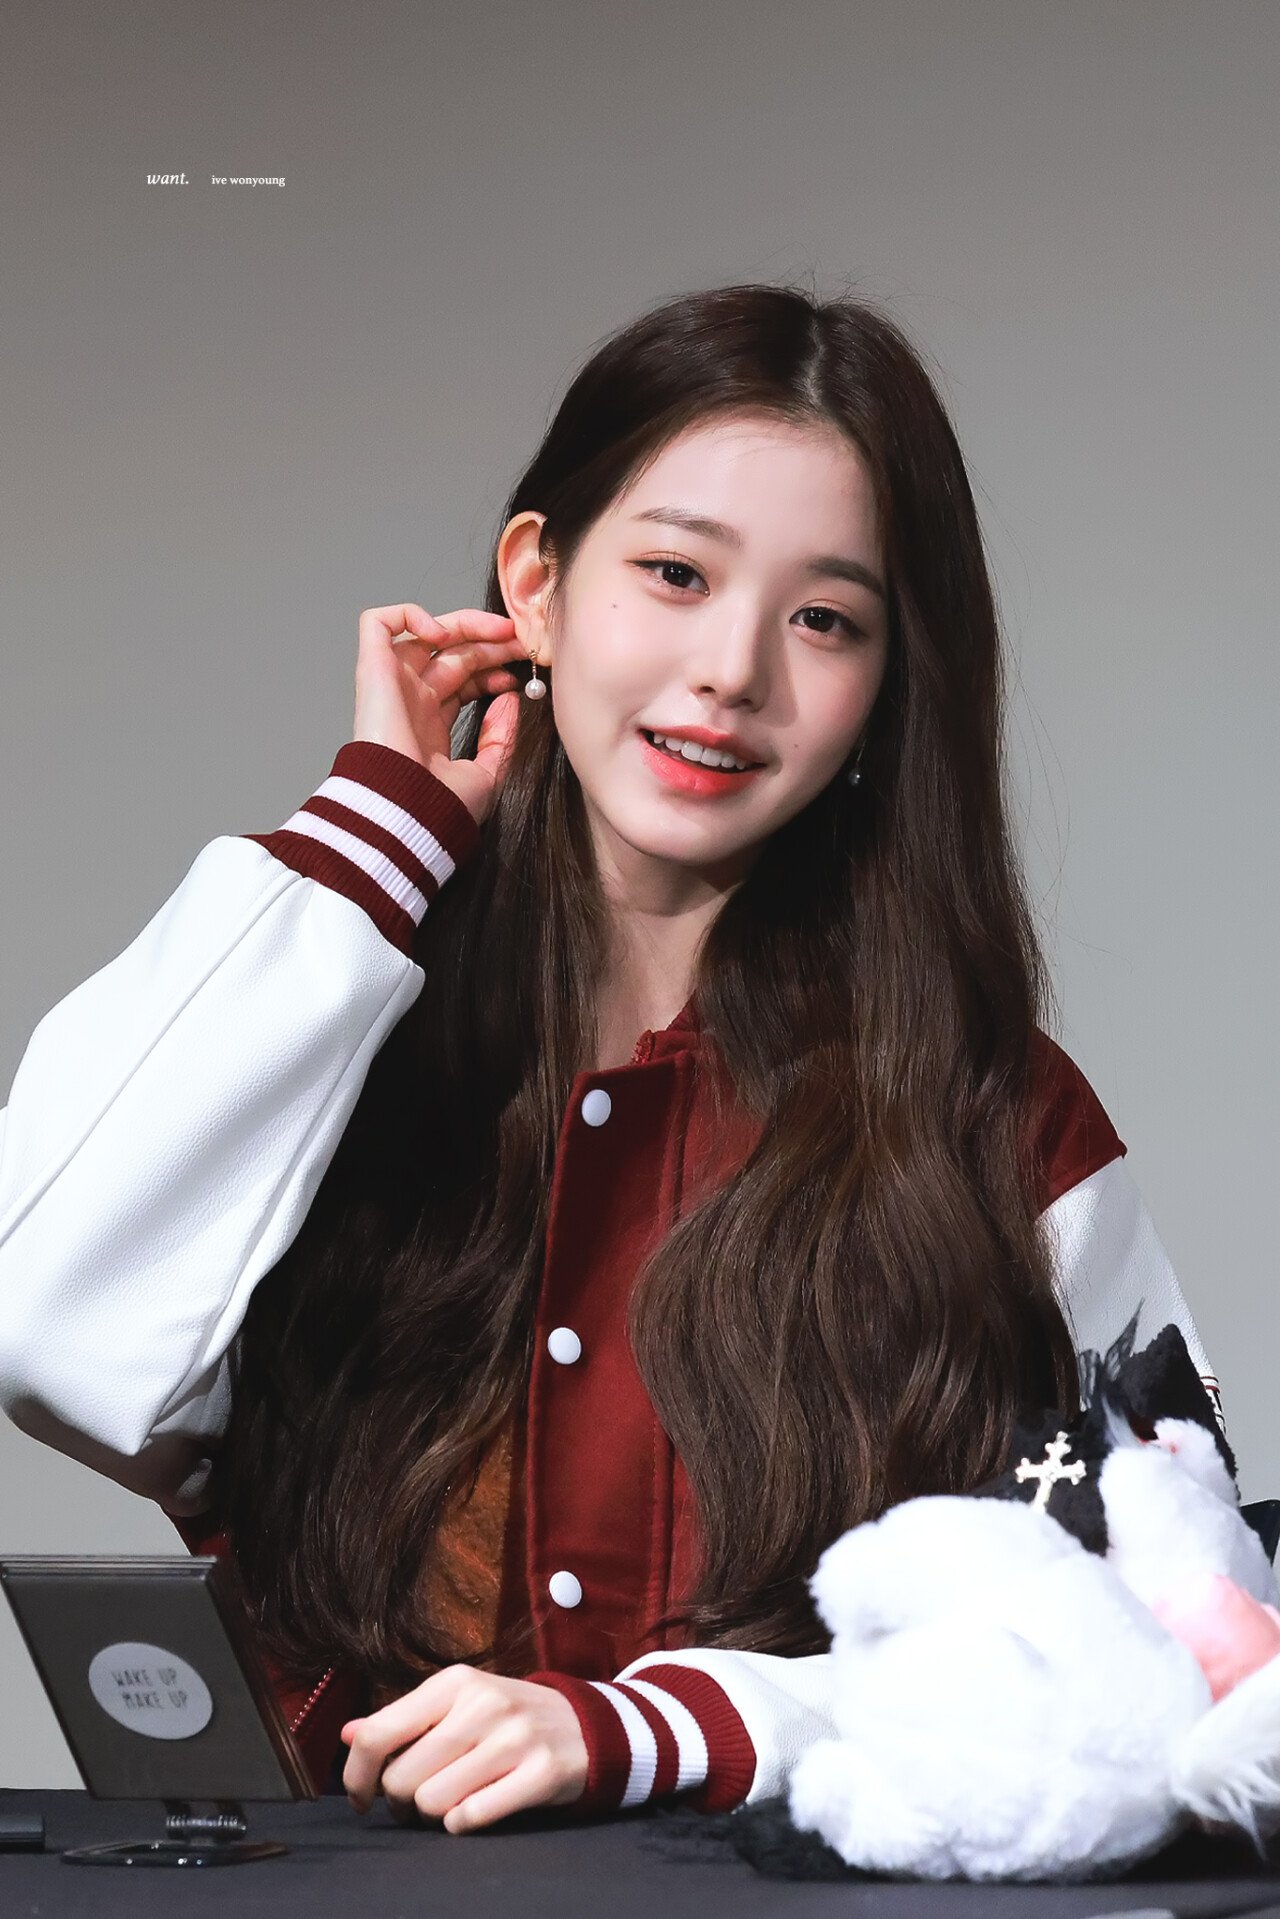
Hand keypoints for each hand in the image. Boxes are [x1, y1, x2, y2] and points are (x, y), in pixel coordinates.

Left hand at [340, 1665, 588, 1833]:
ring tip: (449, 1801)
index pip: (378, 1732)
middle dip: (401, 1801)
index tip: (362, 1796)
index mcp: (455, 1682)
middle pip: (401, 1779)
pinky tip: (474, 1809)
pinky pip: (471, 1818)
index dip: (357, 1775)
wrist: (585, 1726)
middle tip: (418, 1798)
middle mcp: (483, 1704)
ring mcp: (515, 1738)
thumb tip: (348, 1733)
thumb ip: (402, 1719)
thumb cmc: (507, 1718)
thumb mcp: (457, 1703)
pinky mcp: (540, 1773)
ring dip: (432, 1814)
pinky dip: (462, 1824)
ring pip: (432, 1803)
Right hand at [352, 603, 530, 827]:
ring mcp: (392, 683)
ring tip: (499, 631)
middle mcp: (411, 700)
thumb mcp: (487, 774)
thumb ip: (500, 738)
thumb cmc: (441, 807)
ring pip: (425, 632)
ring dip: (465, 624)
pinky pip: (378, 623)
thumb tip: (511, 700)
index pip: (464, 680)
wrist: (408, 814)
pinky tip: (444, 633)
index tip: (521, 676)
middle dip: (491, 642)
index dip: (494, 668)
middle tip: (523, 642)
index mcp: (431, 724)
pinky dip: (410, 615)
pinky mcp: (373, 670)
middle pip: (452, 653)